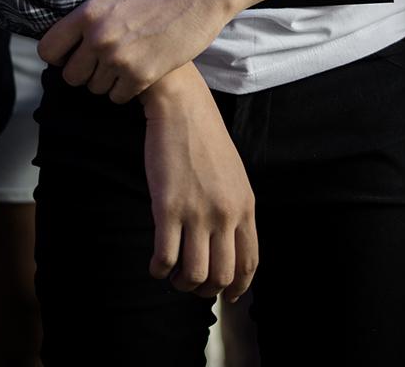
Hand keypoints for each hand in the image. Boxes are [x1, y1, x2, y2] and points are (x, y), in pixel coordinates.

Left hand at [39, 0, 238, 103]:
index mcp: (88, 13)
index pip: (48, 50)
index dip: (56, 54)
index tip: (69, 52)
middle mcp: (99, 39)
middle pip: (70, 75)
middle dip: (81, 69)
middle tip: (97, 61)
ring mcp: (120, 60)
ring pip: (94, 88)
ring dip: (103, 79)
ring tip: (119, 64)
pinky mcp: (141, 76)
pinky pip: (117, 97)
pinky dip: (123, 89)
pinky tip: (133, 73)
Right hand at [141, 65, 257, 300]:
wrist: (182, 109)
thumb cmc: (205, 140)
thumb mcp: (234, 176)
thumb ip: (234, 208)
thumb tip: (227, 241)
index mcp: (245, 207)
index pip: (249, 262)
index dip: (238, 286)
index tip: (228, 295)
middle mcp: (225, 214)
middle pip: (222, 275)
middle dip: (206, 288)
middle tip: (192, 282)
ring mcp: (197, 213)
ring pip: (194, 274)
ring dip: (182, 283)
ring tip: (172, 275)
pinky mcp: (168, 208)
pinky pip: (166, 257)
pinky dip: (159, 270)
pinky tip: (155, 265)